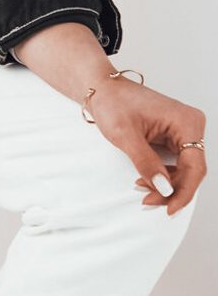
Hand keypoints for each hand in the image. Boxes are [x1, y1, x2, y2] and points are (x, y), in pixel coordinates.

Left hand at [86, 75, 206, 215]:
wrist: (102, 88)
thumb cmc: (112, 101)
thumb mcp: (125, 134)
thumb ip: (146, 162)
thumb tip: (165, 188)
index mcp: (186, 121)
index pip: (195, 167)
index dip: (183, 192)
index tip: (169, 207)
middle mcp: (190, 124)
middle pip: (191, 170)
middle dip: (172, 189)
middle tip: (149, 199)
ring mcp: (183, 129)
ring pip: (185, 169)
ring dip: (167, 183)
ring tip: (144, 188)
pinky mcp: (174, 134)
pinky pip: (177, 161)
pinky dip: (164, 174)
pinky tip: (148, 179)